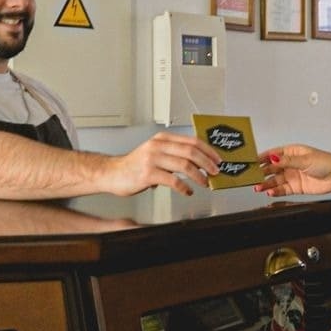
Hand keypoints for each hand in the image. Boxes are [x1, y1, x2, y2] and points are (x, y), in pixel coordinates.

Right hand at [105, 132, 221, 195]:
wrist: (112, 173)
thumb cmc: (135, 166)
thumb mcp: (155, 153)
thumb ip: (174, 154)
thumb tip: (198, 162)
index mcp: (162, 139)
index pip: (191, 141)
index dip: (208, 150)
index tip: (217, 159)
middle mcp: (158, 146)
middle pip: (190, 151)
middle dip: (207, 163)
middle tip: (215, 172)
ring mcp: (152, 159)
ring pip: (184, 165)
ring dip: (198, 176)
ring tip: (204, 183)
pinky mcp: (148, 173)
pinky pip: (173, 180)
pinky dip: (184, 187)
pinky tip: (188, 191)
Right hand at [254, 144, 330, 196]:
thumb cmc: (326, 163)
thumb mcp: (305, 159)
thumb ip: (288, 161)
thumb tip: (273, 158)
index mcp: (292, 152)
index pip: (273, 154)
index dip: (262, 157)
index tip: (252, 161)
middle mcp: (290, 164)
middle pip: (272, 168)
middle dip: (261, 172)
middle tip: (252, 177)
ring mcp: (292, 176)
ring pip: (275, 180)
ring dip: (266, 183)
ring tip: (258, 187)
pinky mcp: (295, 187)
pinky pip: (282, 189)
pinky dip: (275, 191)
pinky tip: (270, 192)